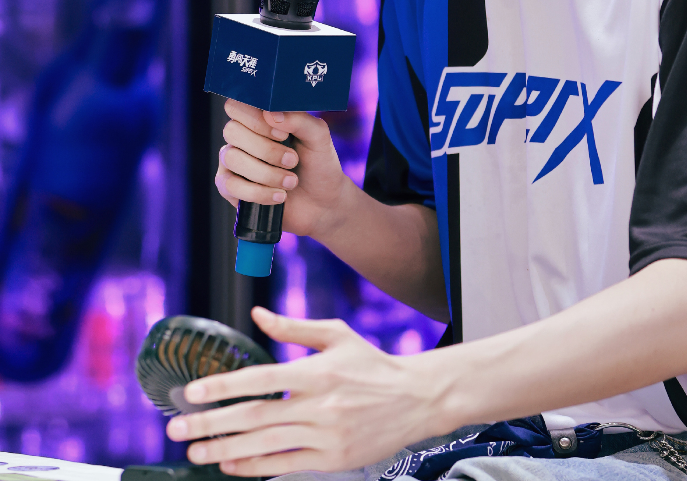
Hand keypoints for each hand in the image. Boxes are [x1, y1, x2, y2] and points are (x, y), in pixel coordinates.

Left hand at [166, 307, 443, 475]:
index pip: (260, 380)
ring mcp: (325, 435)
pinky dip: (254, 467)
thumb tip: (257, 315)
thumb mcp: (336, 335)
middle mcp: (319, 405)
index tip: (191, 393)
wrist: (416, 399)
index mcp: (317, 371)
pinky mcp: (333, 459)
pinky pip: (286, 465)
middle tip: (177, 428)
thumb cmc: (372, 364)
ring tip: (195, 451)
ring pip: (264, 446)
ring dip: (224, 450)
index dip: (222, 387)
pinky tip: (230, 465)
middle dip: (211, 424)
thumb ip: (293, 328)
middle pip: (254, 417)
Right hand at [215, 101, 348, 238]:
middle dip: (266, 149)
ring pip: (232, 158)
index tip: (283, 134)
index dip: (256, 118)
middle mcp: (242, 137)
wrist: (322, 202)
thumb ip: (299, 119)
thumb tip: (271, 114)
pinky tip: (279, 195)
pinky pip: (230, 185)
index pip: (238, 106)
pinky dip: (258, 192)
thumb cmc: (318, 164)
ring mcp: (233, 161)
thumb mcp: (318, 136)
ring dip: (266, 173)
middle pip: (232, 131)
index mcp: (260, 118)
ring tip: (291, 182)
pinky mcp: (230, 188)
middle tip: (293, 160)